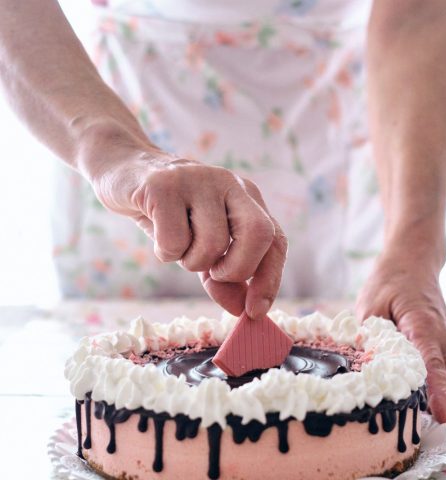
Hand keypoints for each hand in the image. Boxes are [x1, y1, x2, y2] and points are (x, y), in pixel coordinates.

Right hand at [81, 136, 286, 319]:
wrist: (124, 173)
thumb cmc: (170, 213)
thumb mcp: (203, 244)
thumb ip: (224, 276)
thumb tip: (243, 310)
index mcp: (246, 196)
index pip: (276, 239)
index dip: (269, 279)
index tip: (254, 311)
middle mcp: (229, 183)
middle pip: (258, 233)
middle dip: (236, 269)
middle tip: (212, 273)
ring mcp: (198, 180)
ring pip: (212, 244)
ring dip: (191, 261)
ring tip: (177, 244)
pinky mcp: (163, 186)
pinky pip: (174, 242)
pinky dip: (165, 252)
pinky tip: (156, 233)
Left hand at [356, 249, 445, 430]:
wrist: (411, 260)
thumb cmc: (389, 281)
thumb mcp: (369, 305)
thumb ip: (369, 337)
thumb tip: (364, 367)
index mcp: (423, 326)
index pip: (436, 366)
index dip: (440, 395)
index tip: (444, 420)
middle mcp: (443, 337)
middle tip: (424, 420)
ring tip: (419, 408)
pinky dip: (444, 386)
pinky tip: (419, 388)